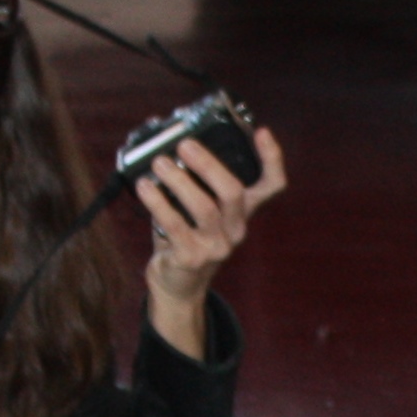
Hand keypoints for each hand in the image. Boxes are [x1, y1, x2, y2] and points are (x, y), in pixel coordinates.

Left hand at [140, 124, 289, 356]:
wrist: (177, 285)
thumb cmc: (184, 236)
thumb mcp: (197, 208)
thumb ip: (190, 180)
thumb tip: (164, 143)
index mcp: (241, 212)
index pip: (271, 185)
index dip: (271, 159)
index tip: (261, 132)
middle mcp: (235, 229)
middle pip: (233, 192)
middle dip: (208, 165)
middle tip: (184, 145)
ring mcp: (216, 246)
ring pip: (204, 208)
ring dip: (179, 181)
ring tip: (158, 163)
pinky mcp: (192, 258)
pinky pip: (175, 226)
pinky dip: (158, 203)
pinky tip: (145, 187)